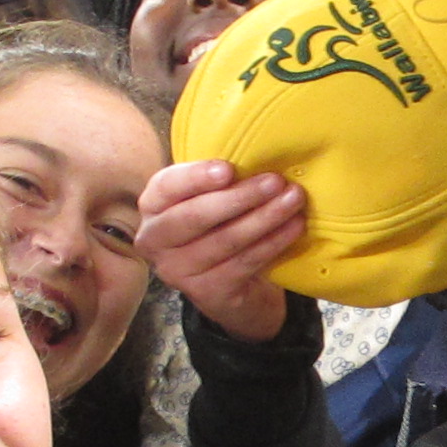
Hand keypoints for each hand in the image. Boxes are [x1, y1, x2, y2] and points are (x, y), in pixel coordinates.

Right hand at [135, 158, 304, 342]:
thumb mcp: (209, 197)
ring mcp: (178, 271)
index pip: (167, 186)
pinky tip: (294, 226)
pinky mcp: (206, 293)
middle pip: (195, 216)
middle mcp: (155, 240)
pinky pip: (244, 263)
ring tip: (293, 200)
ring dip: (265, 218)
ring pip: (225, 240)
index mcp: (153, 206)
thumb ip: (218, 179)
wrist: (229, 284)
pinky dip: (272, 242)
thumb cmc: (218, 225)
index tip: (228, 169)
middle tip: (276, 181)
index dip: (196, 177)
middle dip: (240, 197)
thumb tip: (258, 153)